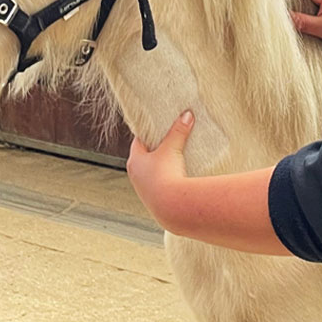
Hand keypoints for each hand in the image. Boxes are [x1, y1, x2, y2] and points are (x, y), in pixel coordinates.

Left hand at [127, 110, 194, 231]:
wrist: (171, 206)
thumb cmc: (166, 175)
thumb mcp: (172, 148)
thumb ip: (178, 131)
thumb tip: (187, 114)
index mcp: (134, 161)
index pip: (139, 142)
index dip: (149, 134)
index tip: (158, 128)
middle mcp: (135, 175)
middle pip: (145, 157)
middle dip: (156, 150)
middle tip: (169, 141)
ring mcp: (143, 189)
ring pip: (151, 173)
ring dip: (161, 167)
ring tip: (175, 160)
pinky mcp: (154, 200)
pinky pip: (159, 186)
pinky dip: (166, 180)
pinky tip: (176, 178)